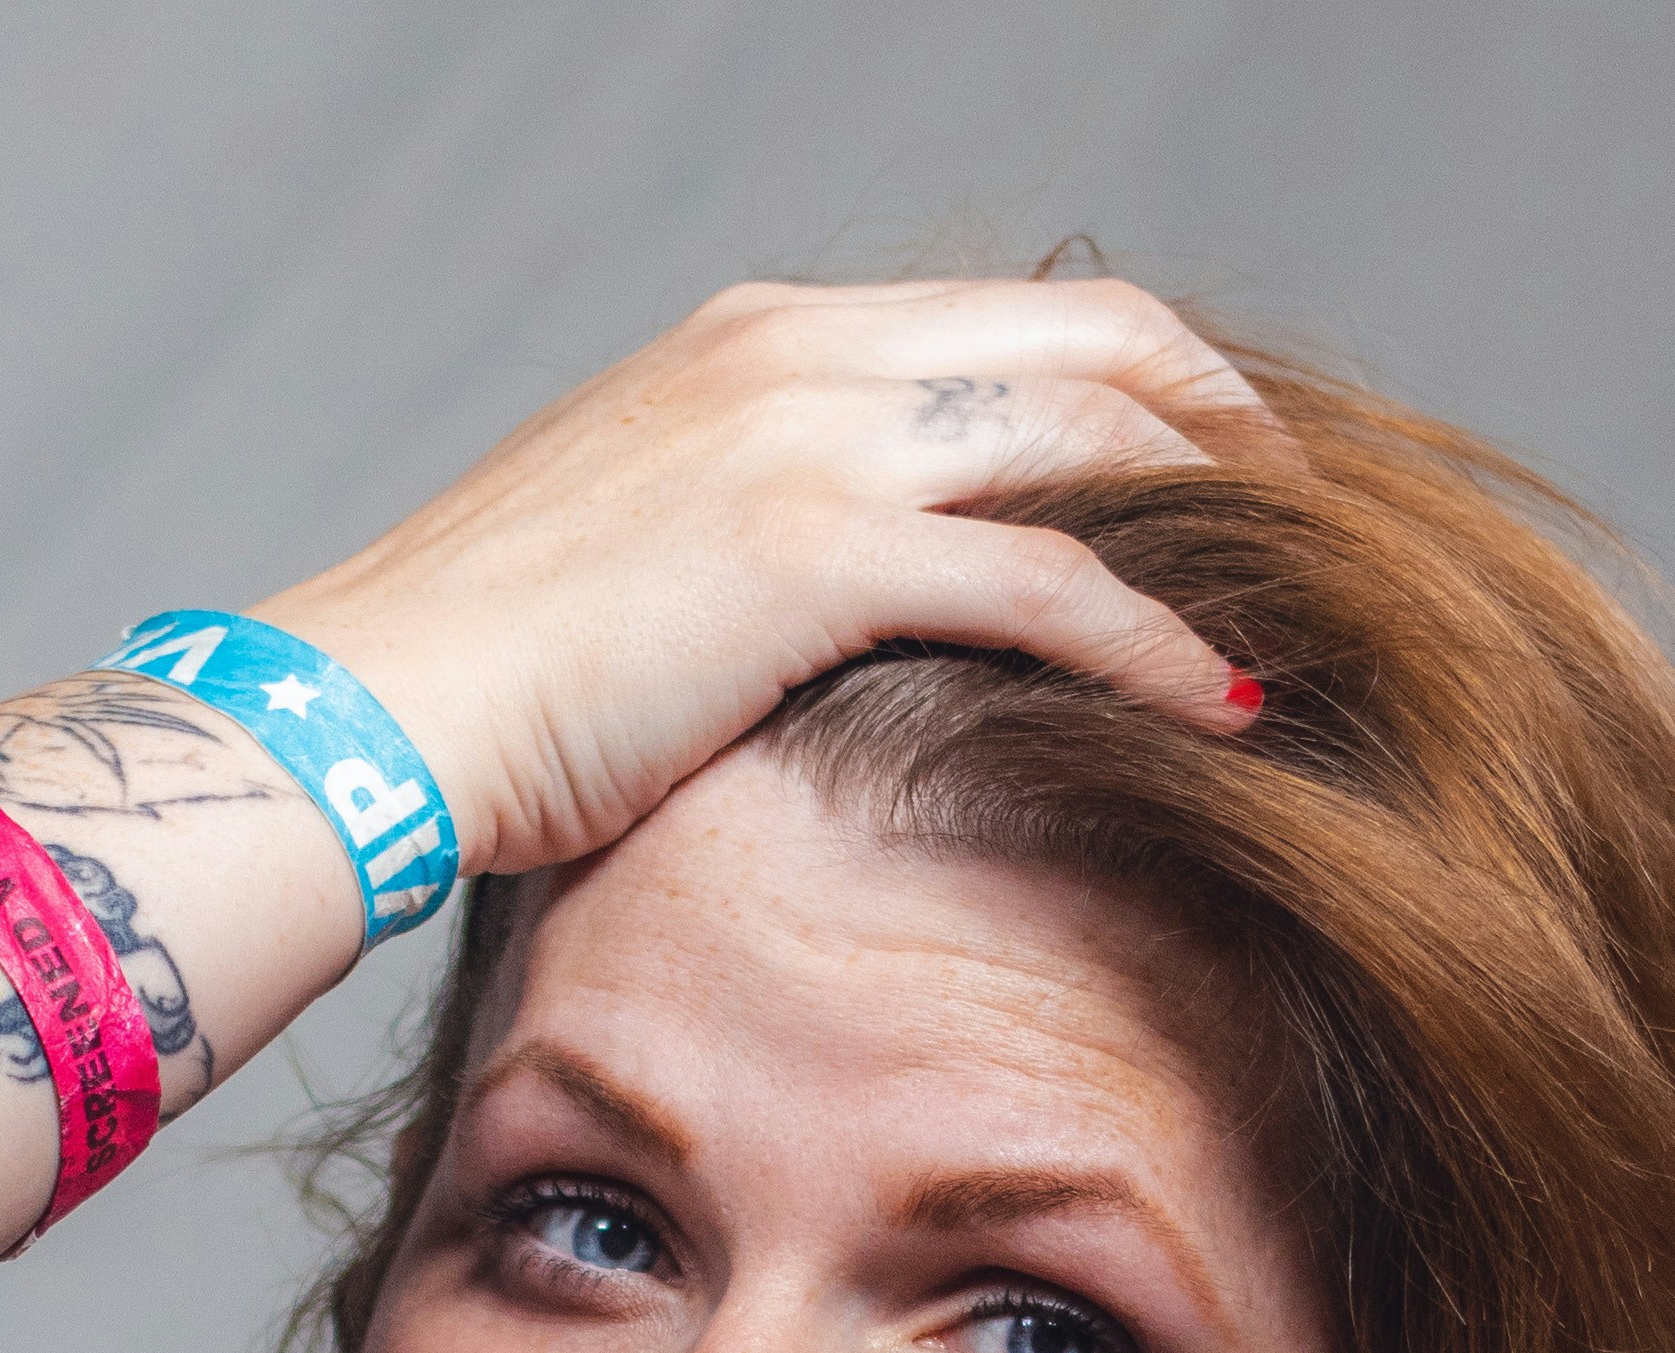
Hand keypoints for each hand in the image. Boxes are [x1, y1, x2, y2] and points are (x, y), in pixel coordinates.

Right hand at [263, 274, 1289, 884]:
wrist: (370, 709)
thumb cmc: (477, 689)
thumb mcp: (629, 573)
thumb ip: (742, 555)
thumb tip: (814, 639)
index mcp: (756, 343)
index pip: (1004, 321)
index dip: (1137, 385)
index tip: (1207, 473)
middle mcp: (798, 354)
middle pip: (1087, 341)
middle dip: (1220, 426)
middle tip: (1303, 530)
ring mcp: (810, 438)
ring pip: (1094, 435)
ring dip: (1221, 519)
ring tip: (1300, 608)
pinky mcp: (819, 552)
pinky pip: (1053, 578)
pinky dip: (1157, 638)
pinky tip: (1220, 699)